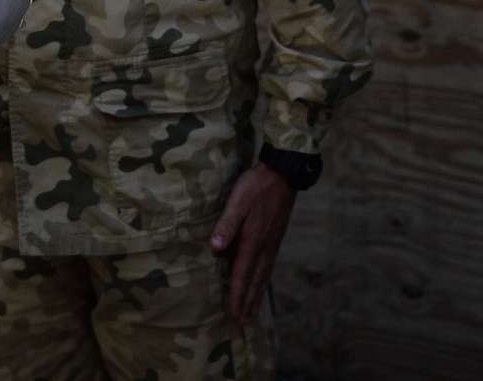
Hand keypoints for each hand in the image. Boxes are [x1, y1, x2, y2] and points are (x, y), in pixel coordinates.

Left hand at [210, 163, 295, 322]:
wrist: (282, 176)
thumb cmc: (255, 187)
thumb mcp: (237, 202)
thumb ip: (226, 225)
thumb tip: (215, 248)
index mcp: (253, 240)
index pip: (242, 274)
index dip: (238, 295)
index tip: (234, 314)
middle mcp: (264, 247)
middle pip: (255, 281)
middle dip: (248, 301)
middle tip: (243, 322)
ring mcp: (272, 244)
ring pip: (263, 275)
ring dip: (256, 294)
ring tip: (252, 311)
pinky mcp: (274, 238)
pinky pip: (267, 266)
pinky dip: (263, 280)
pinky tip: (260, 283)